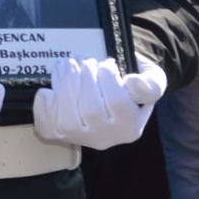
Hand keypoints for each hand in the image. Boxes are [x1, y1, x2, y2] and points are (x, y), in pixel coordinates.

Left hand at [31, 56, 167, 149]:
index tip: (106, 63)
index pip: (118, 102)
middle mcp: (106, 137)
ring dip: (65, 80)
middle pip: (91, 108)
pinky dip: (45, 100)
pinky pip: (47, 120)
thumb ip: (151, 84)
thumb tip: (132, 84)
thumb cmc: (130, 84)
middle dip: (84, 74)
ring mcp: (80, 137)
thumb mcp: (152, 80)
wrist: (106, 96)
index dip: (107, 76)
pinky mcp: (58, 135)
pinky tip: (53, 89)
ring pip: (68, 113)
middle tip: (84, 61)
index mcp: (131, 126)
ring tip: (69, 66)